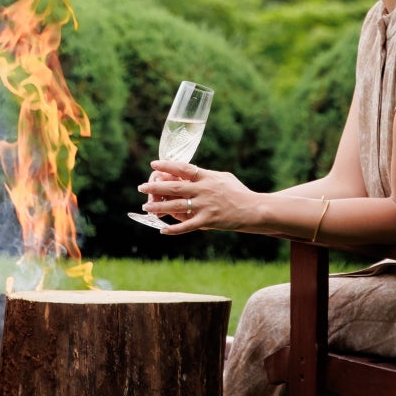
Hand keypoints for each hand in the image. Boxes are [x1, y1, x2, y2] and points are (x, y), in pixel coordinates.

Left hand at [137, 160, 258, 235]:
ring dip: (159, 207)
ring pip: (176, 206)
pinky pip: (187, 226)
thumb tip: (189, 172)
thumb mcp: (222, 177)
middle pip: (174, 187)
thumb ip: (205, 175)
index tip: (153, 165)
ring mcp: (205, 205)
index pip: (182, 168)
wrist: (254, 209)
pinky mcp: (208, 220)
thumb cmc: (238, 192)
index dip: (166, 166)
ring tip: (146, 207)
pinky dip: (174, 229)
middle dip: (155, 187)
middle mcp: (203, 189)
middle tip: (141, 187)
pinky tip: (163, 230)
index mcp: (206, 176)